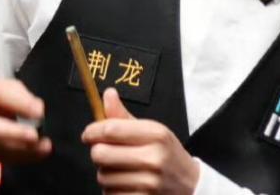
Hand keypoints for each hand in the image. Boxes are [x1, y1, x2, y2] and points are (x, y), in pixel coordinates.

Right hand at [0, 72, 51, 163]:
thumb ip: (17, 94)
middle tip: (35, 137)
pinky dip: (16, 157)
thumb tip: (36, 109)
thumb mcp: (0, 84)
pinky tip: (35, 155)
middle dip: (12, 133)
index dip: (17, 102)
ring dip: (19, 149)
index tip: (39, 111)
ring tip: (43, 147)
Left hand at [82, 88, 199, 194]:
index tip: (88, 134)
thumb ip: (124, 116)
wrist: (191, 185)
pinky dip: (112, 189)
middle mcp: (153, 157)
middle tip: (103, 151)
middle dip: (97, 152)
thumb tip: (108, 94)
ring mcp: (148, 183)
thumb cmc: (166, 153)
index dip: (93, 131)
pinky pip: (110, 193)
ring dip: (104, 172)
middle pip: (101, 154)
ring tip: (118, 168)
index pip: (111, 129)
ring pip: (103, 176)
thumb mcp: (152, 130)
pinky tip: (124, 183)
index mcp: (156, 134)